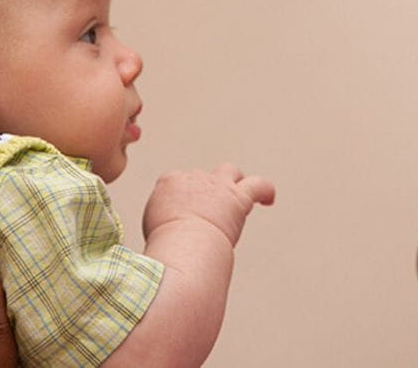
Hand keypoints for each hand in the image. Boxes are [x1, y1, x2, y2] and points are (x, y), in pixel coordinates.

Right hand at [142, 162, 274, 245]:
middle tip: (203, 211)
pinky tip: (269, 200)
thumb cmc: (166, 246)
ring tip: (238, 194)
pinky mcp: (238, 197)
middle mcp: (193, 177)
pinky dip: (266, 191)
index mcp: (168, 182)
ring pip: (229, 171)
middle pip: (201, 177)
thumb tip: (155, 248)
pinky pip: (258, 186)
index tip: (178, 218)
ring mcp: (217, 185)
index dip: (179, 199)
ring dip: (233, 181)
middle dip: (202, 190)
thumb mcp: (148, 232)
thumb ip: (154, 228)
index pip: (175, 181)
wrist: (185, 244)